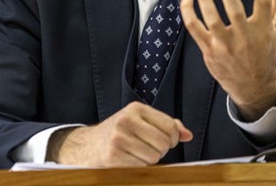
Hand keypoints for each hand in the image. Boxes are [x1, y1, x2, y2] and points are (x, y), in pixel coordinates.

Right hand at [48, 102, 192, 166]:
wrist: (88, 146)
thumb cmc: (120, 133)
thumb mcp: (141, 121)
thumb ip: (166, 125)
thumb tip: (187, 135)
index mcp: (136, 109)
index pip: (169, 126)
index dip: (172, 138)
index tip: (166, 141)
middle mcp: (126, 120)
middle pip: (163, 143)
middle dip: (160, 150)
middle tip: (148, 148)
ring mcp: (119, 138)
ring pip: (154, 157)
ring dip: (149, 160)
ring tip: (137, 153)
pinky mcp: (114, 156)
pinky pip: (141, 167)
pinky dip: (139, 167)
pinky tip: (129, 160)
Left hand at [180, 0, 275, 119]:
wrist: (253, 85)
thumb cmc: (265, 51)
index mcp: (262, 28)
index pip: (262, 0)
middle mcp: (244, 37)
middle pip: (235, 10)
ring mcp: (225, 44)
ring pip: (212, 20)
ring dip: (205, 1)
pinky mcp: (209, 49)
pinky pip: (195, 28)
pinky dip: (188, 12)